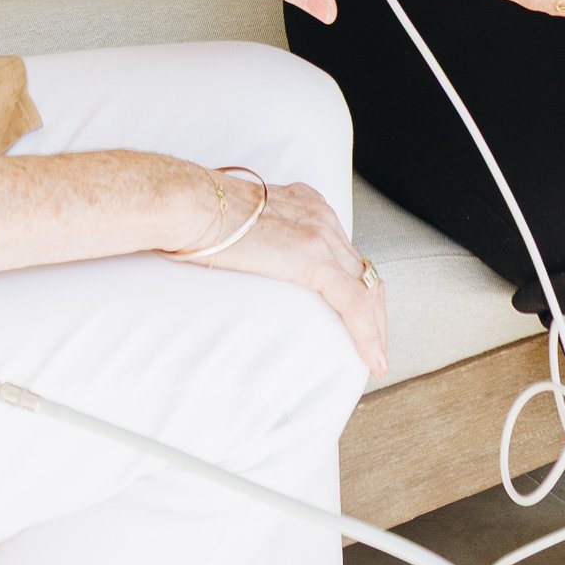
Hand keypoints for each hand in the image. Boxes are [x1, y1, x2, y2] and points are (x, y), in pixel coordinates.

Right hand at [185, 173, 387, 379]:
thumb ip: (257, 240)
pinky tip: (370, 358)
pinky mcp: (312, 258)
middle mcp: (320, 217)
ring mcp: (320, 236)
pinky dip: (367, 334)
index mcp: (306, 205)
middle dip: (374, 311)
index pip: (345, 252)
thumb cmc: (196, 216)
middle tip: (373, 343)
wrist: (189, 204)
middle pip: (363, 270)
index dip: (356, 286)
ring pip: (367, 288)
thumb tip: (247, 260)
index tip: (356, 313)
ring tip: (374, 360)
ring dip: (375, 328)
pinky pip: (354, 303)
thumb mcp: (240, 224)